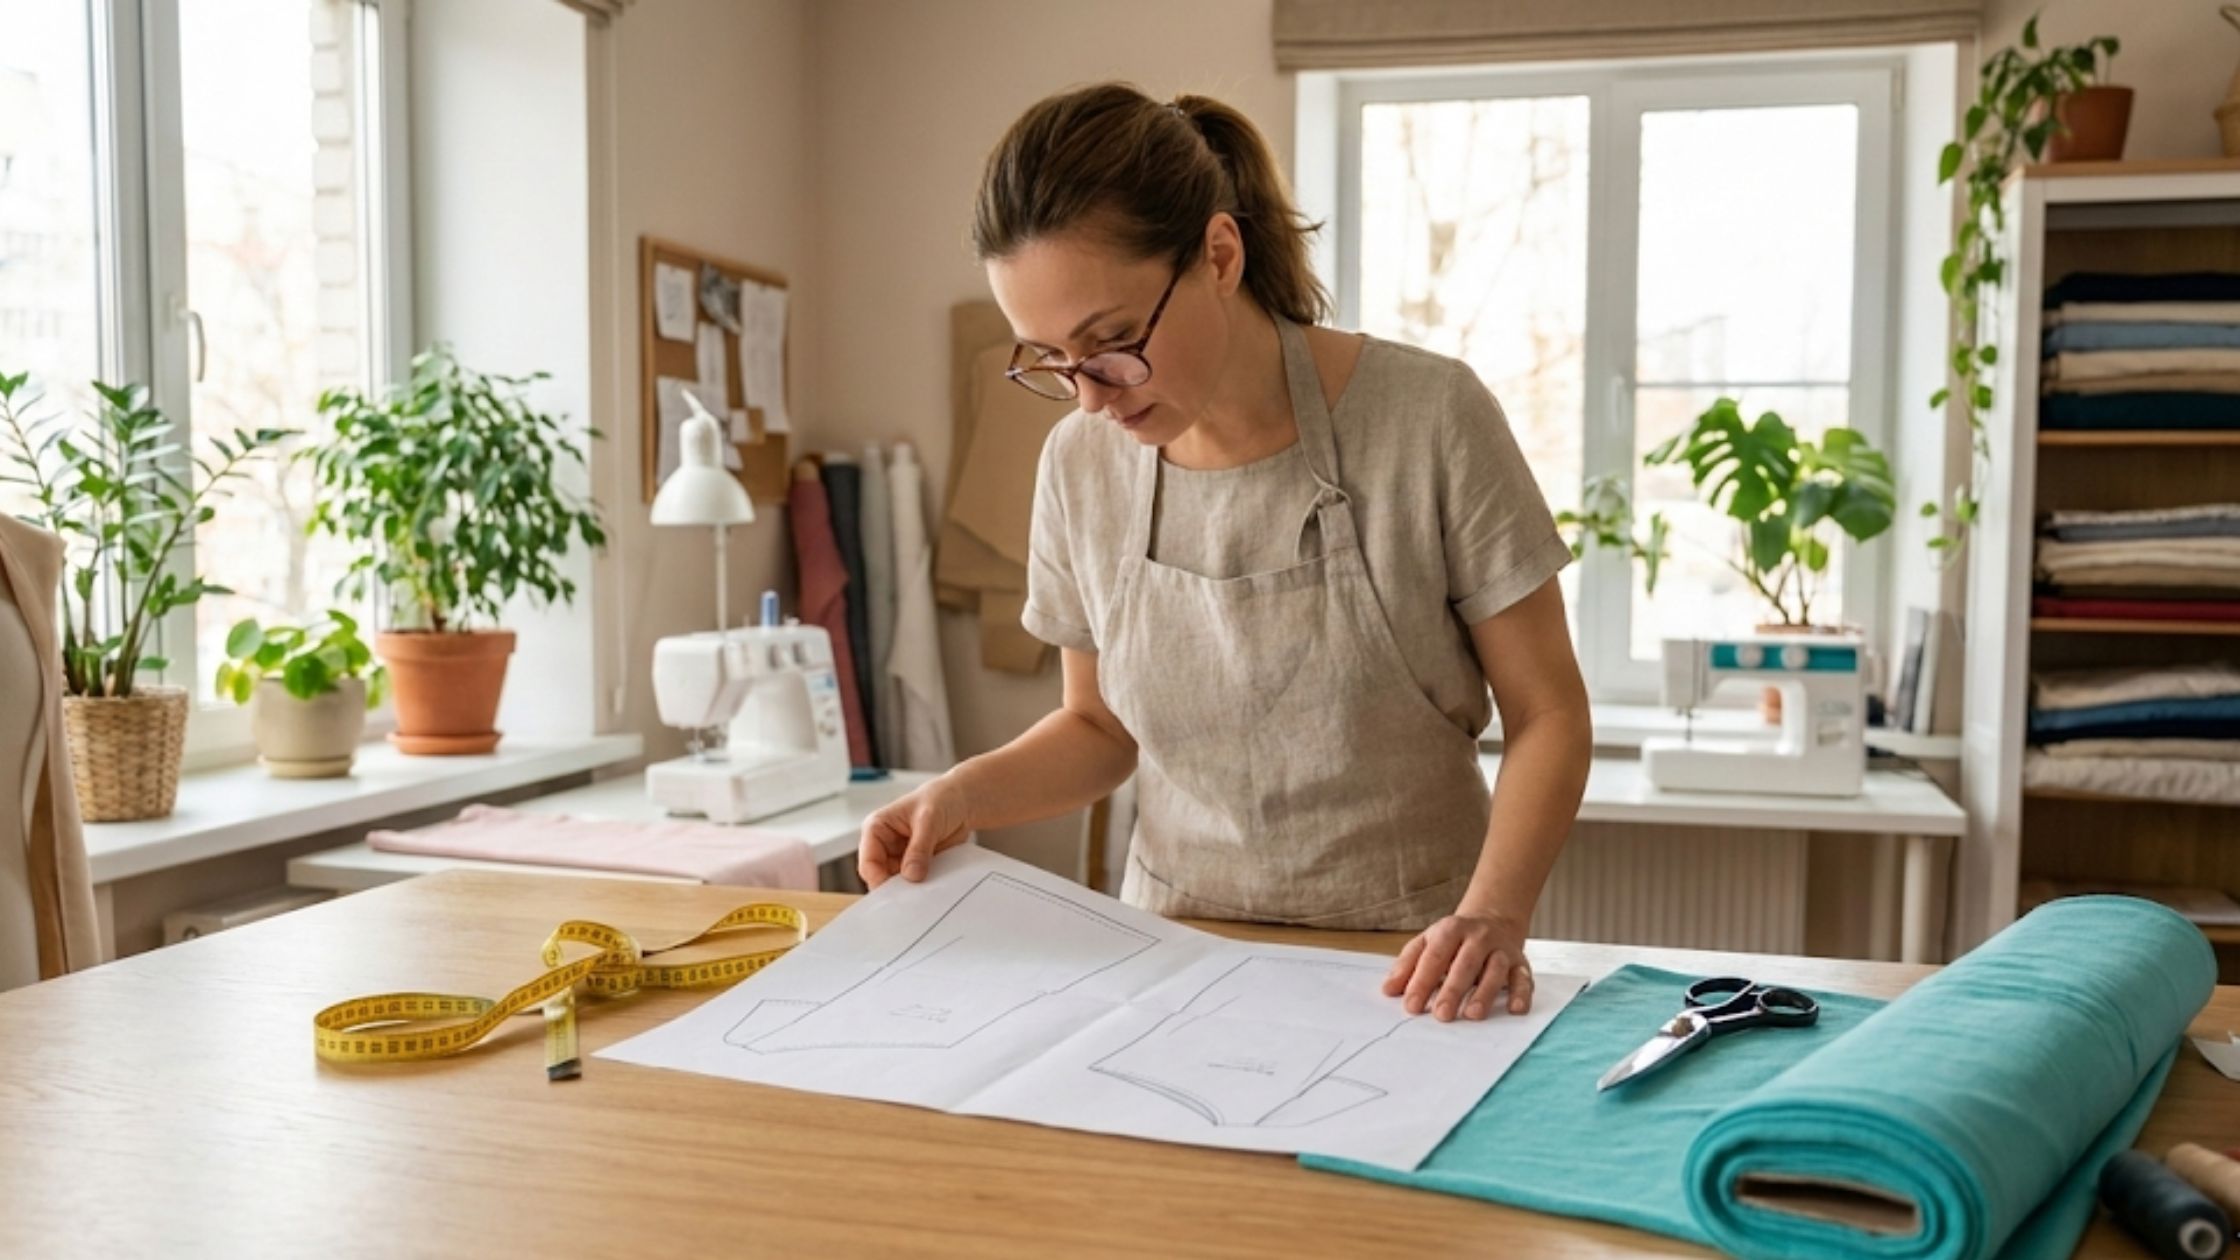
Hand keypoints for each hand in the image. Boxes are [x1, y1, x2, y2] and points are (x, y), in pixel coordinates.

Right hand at [857, 776, 972, 888]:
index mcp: (877, 828)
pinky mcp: (915, 866)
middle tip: (913, 897)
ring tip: (926, 893)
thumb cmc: (940, 799)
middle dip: (895, 889)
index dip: (879, 879)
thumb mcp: (929, 820)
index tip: (896, 893)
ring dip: (911, 890)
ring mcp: (899, 857)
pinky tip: (933, 888)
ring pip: (897, 884)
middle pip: (880, 877)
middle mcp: (884, 845)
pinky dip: (922, 889)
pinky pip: (914, 884)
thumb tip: (911, 874)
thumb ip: (919, 848)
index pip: (868, 862)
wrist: (962, 802)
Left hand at [1382, 910, 1533, 1020]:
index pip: (1434, 956)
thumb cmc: (1453, 939)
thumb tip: (1388, 990)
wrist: (1493, 918)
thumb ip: (1407, 965)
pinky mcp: (1520, 964)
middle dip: (1453, 990)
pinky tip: (1516, 1009)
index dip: (1422, 981)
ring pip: (1495, 970)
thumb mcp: (1427, 943)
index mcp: (1451, 930)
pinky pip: (1524, 978)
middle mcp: (1479, 937)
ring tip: (1472, 1015)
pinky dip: (1522, 993)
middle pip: (1465, 963)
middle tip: (1442, 1015)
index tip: (1411, 1005)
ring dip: (1485, 993)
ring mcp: (1501, 950)